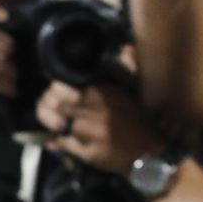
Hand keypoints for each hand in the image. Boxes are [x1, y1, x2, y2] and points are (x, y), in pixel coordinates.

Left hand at [36, 80, 168, 175]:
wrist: (152, 152)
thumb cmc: (144, 119)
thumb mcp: (136, 89)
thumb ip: (124, 69)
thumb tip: (123, 48)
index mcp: (102, 93)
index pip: (63, 86)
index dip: (56, 87)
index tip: (58, 89)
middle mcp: (92, 111)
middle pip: (55, 104)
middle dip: (49, 103)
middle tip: (52, 105)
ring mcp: (88, 133)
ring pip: (56, 124)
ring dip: (51, 121)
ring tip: (53, 121)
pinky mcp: (88, 153)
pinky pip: (61, 145)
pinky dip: (54, 142)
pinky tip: (53, 140)